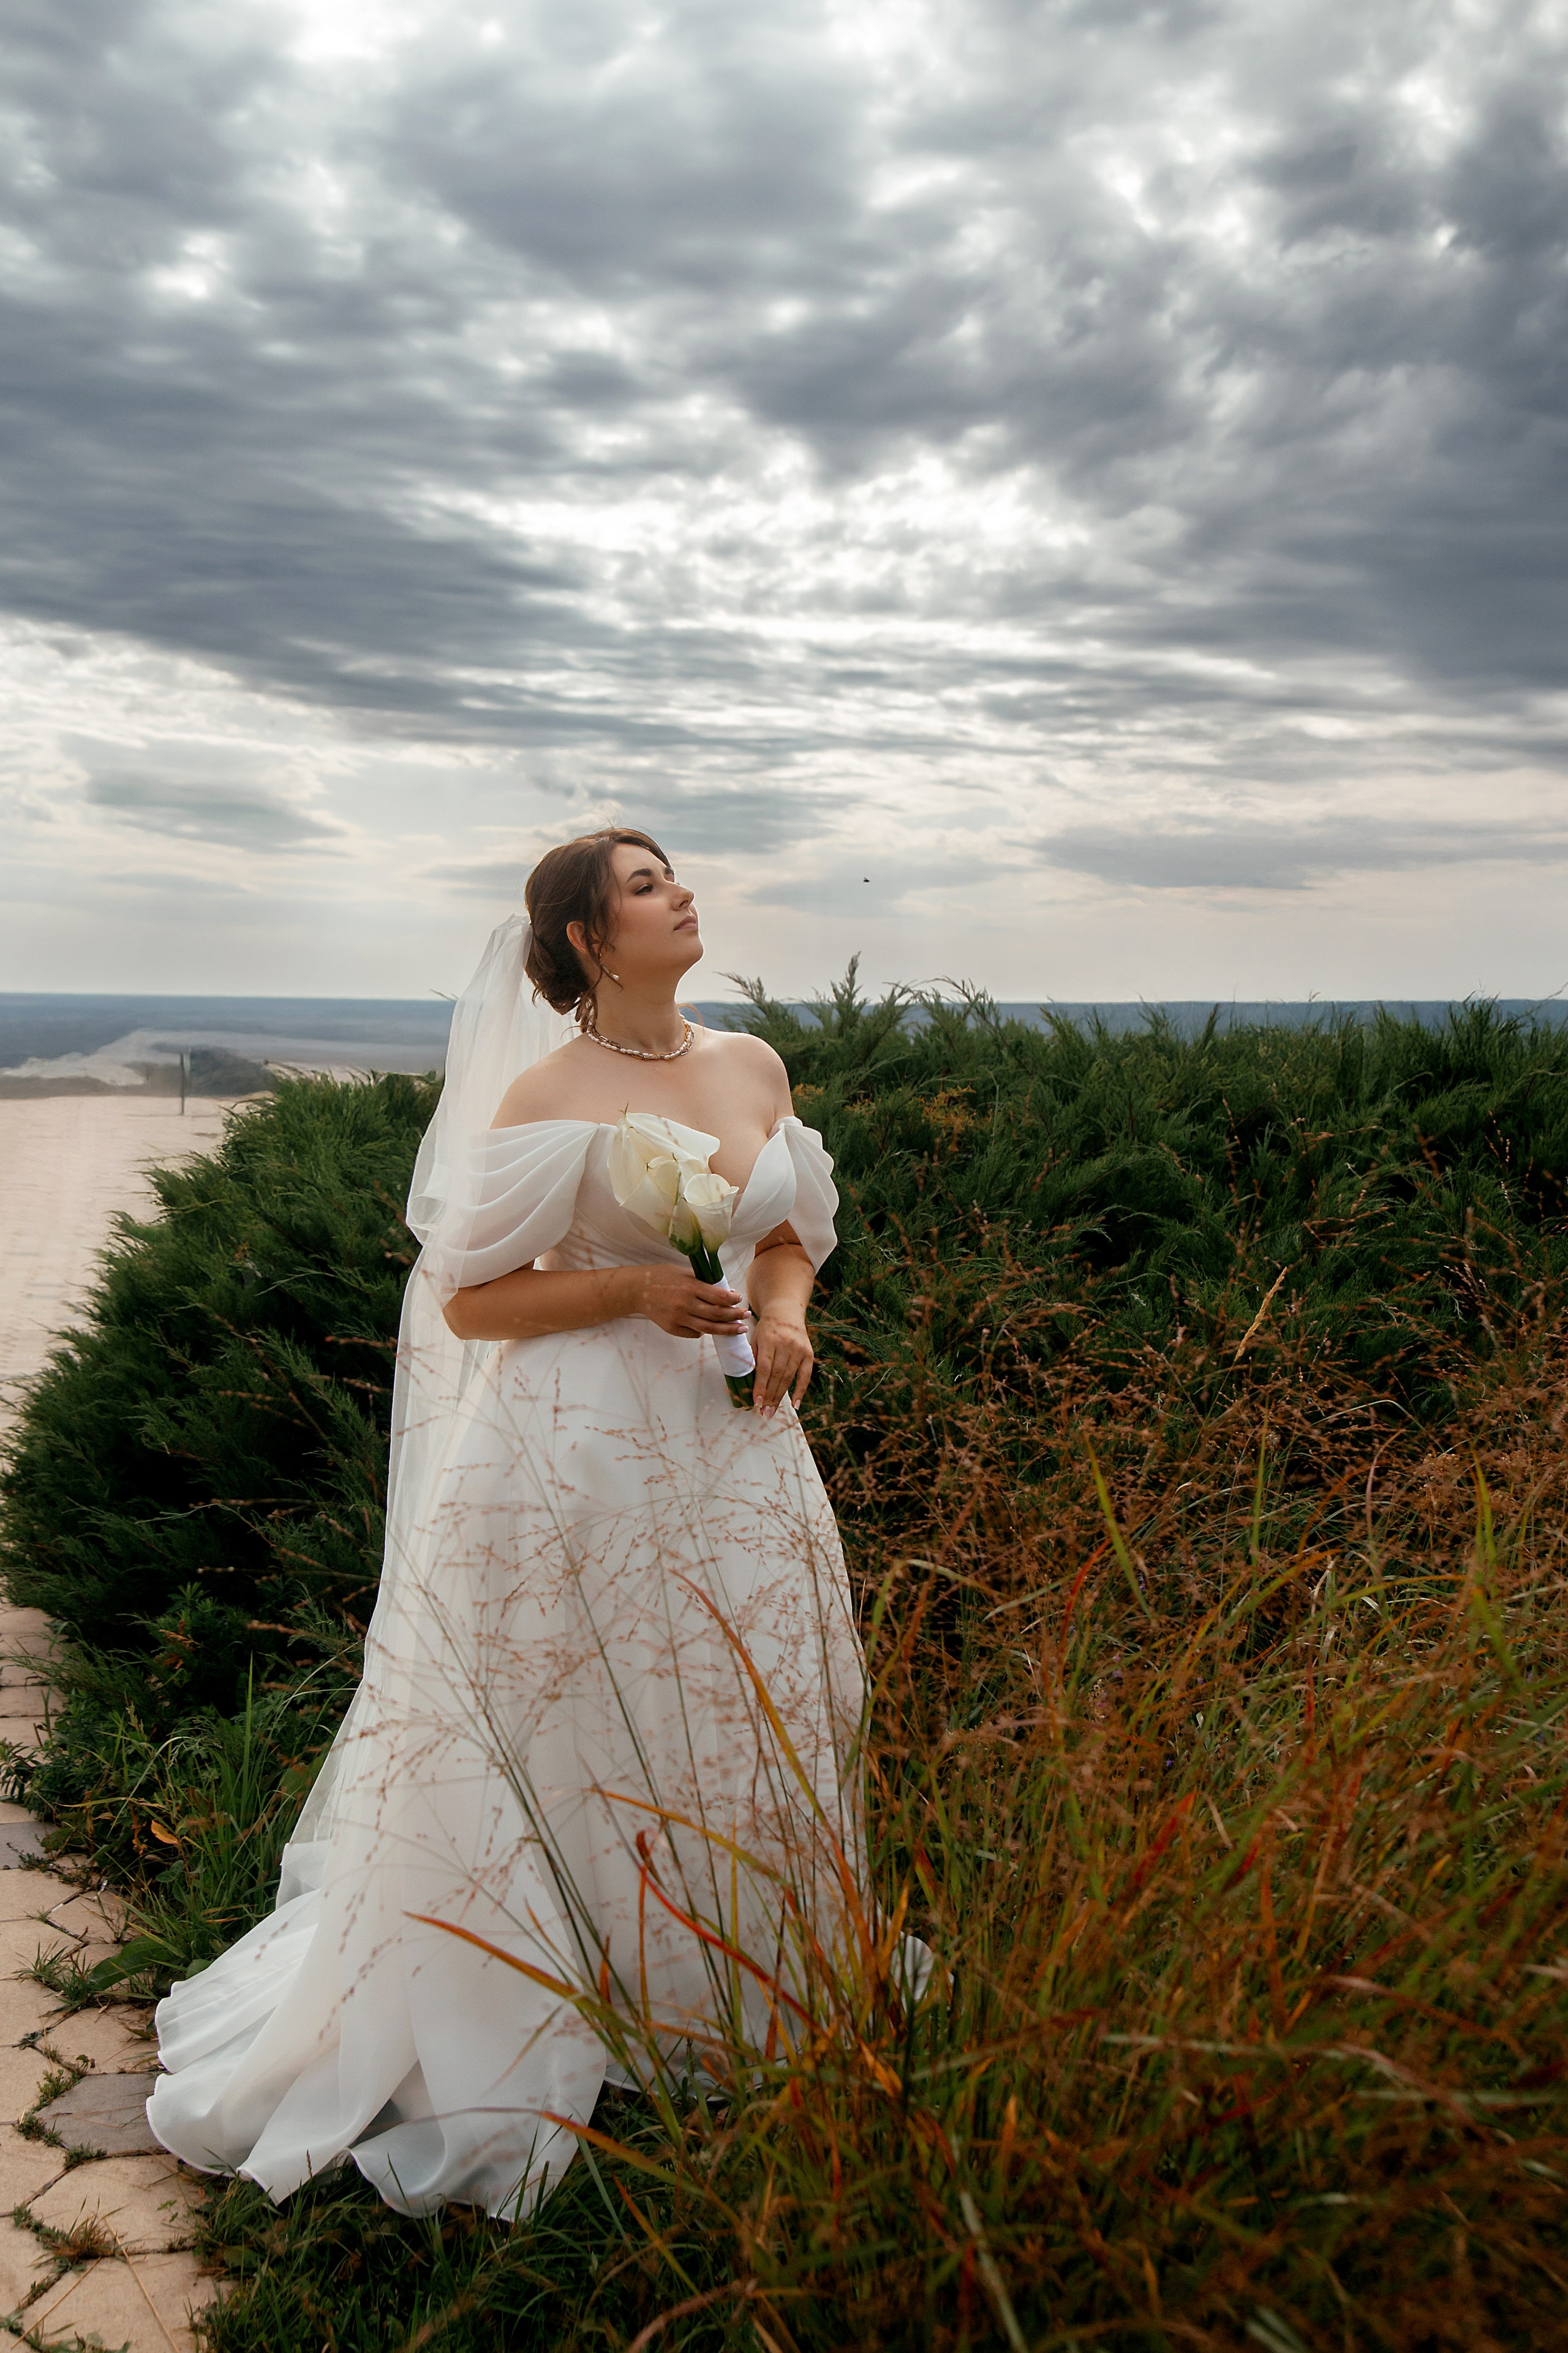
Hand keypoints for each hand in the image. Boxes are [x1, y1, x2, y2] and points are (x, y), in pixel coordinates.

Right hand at [632, 1264, 750, 1340]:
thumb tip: (727, 1294)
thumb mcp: (685, 1273)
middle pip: (717, 1314)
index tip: (740, 1299)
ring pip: (709, 1328)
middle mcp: (685, 1304)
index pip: (719, 1297)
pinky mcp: (672, 1329)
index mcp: (690, 1287)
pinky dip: (705, 1331)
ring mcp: (678, 1319)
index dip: (733, 1300)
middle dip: (735, 1316)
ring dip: (727, 1329)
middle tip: (746, 1315)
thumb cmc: (663, 1277)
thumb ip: (705, 1283)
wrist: (638, 1290)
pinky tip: (713, 1327)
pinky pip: (694, 1333)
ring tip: (739, 1329)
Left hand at [752, 1310, 812, 1418]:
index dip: (761, 1386)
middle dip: (770, 1396)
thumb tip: (749, 1384)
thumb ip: (753, 1358)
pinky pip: (805, 1376)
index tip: (757, 1402)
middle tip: (764, 1413)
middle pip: (777, 1376)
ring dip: (780, 1397)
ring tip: (772, 1411)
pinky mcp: (808, 1354)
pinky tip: (795, 1404)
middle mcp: (785, 1345)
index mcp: (769, 1340)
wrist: (786, 1312)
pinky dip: (800, 1391)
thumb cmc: (767, 1329)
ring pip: (789, 1378)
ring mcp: (799, 1349)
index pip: (764, 1368)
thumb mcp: (755, 1339)